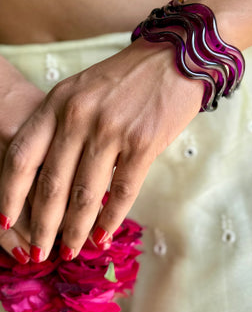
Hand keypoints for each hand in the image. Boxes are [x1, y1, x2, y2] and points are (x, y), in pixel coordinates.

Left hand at [0, 38, 202, 261]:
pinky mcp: (143, 144)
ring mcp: (111, 131)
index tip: (7, 223)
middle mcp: (79, 117)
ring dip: (76, 230)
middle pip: (52, 184)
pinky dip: (110, 219)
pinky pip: (121, 192)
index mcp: (58, 103)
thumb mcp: (83, 91)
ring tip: (71, 252)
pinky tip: (102, 236)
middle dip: (43, 226)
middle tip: (40, 254)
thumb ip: (64, 128)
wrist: (174, 58)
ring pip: (86, 194)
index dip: (10, 195)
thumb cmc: (127, 78)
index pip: (22, 157)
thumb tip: (56, 179)